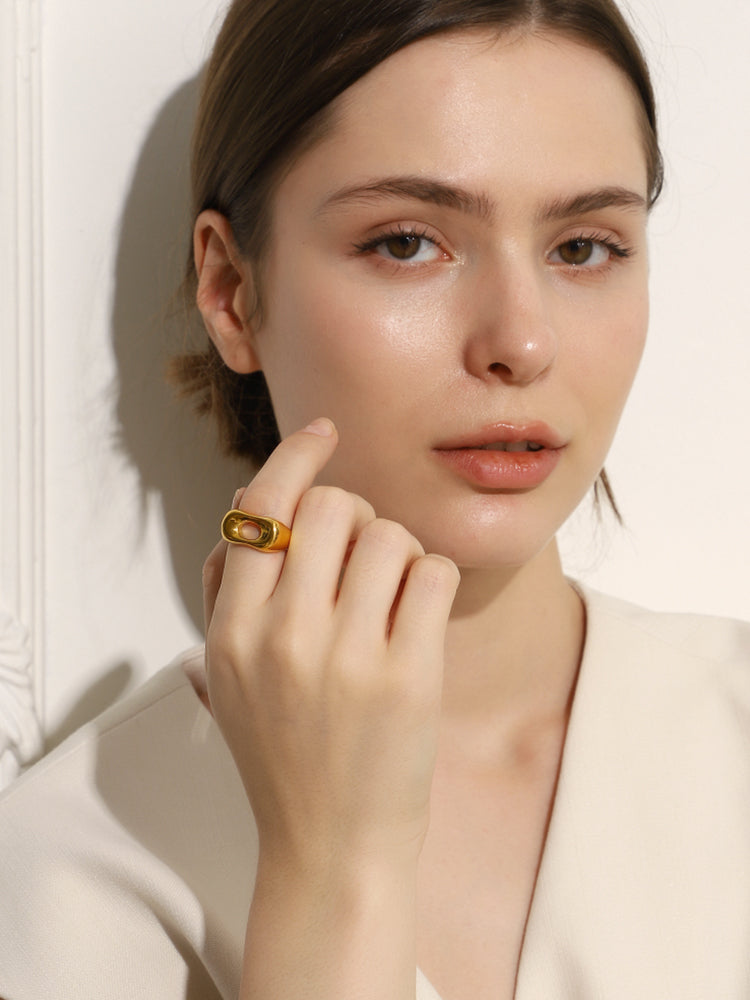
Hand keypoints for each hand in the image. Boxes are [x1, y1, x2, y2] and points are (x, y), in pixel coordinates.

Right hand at [203, 418, 459, 874]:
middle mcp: (283, 636)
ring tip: (392, 599)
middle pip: (333, 507)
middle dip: (357, 517)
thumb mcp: (228, 674)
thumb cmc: (283, 757)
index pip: (262, 506)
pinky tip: (418, 618)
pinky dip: (432, 582)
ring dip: (400, 554)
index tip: (324, 435)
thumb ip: (227, 585)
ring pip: (390, 534)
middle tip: (364, 555)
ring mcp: (346, 657)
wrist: (330, 848)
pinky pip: (432, 573)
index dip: (297, 456)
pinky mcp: (407, 677)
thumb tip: (247, 496)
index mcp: (232, 629)